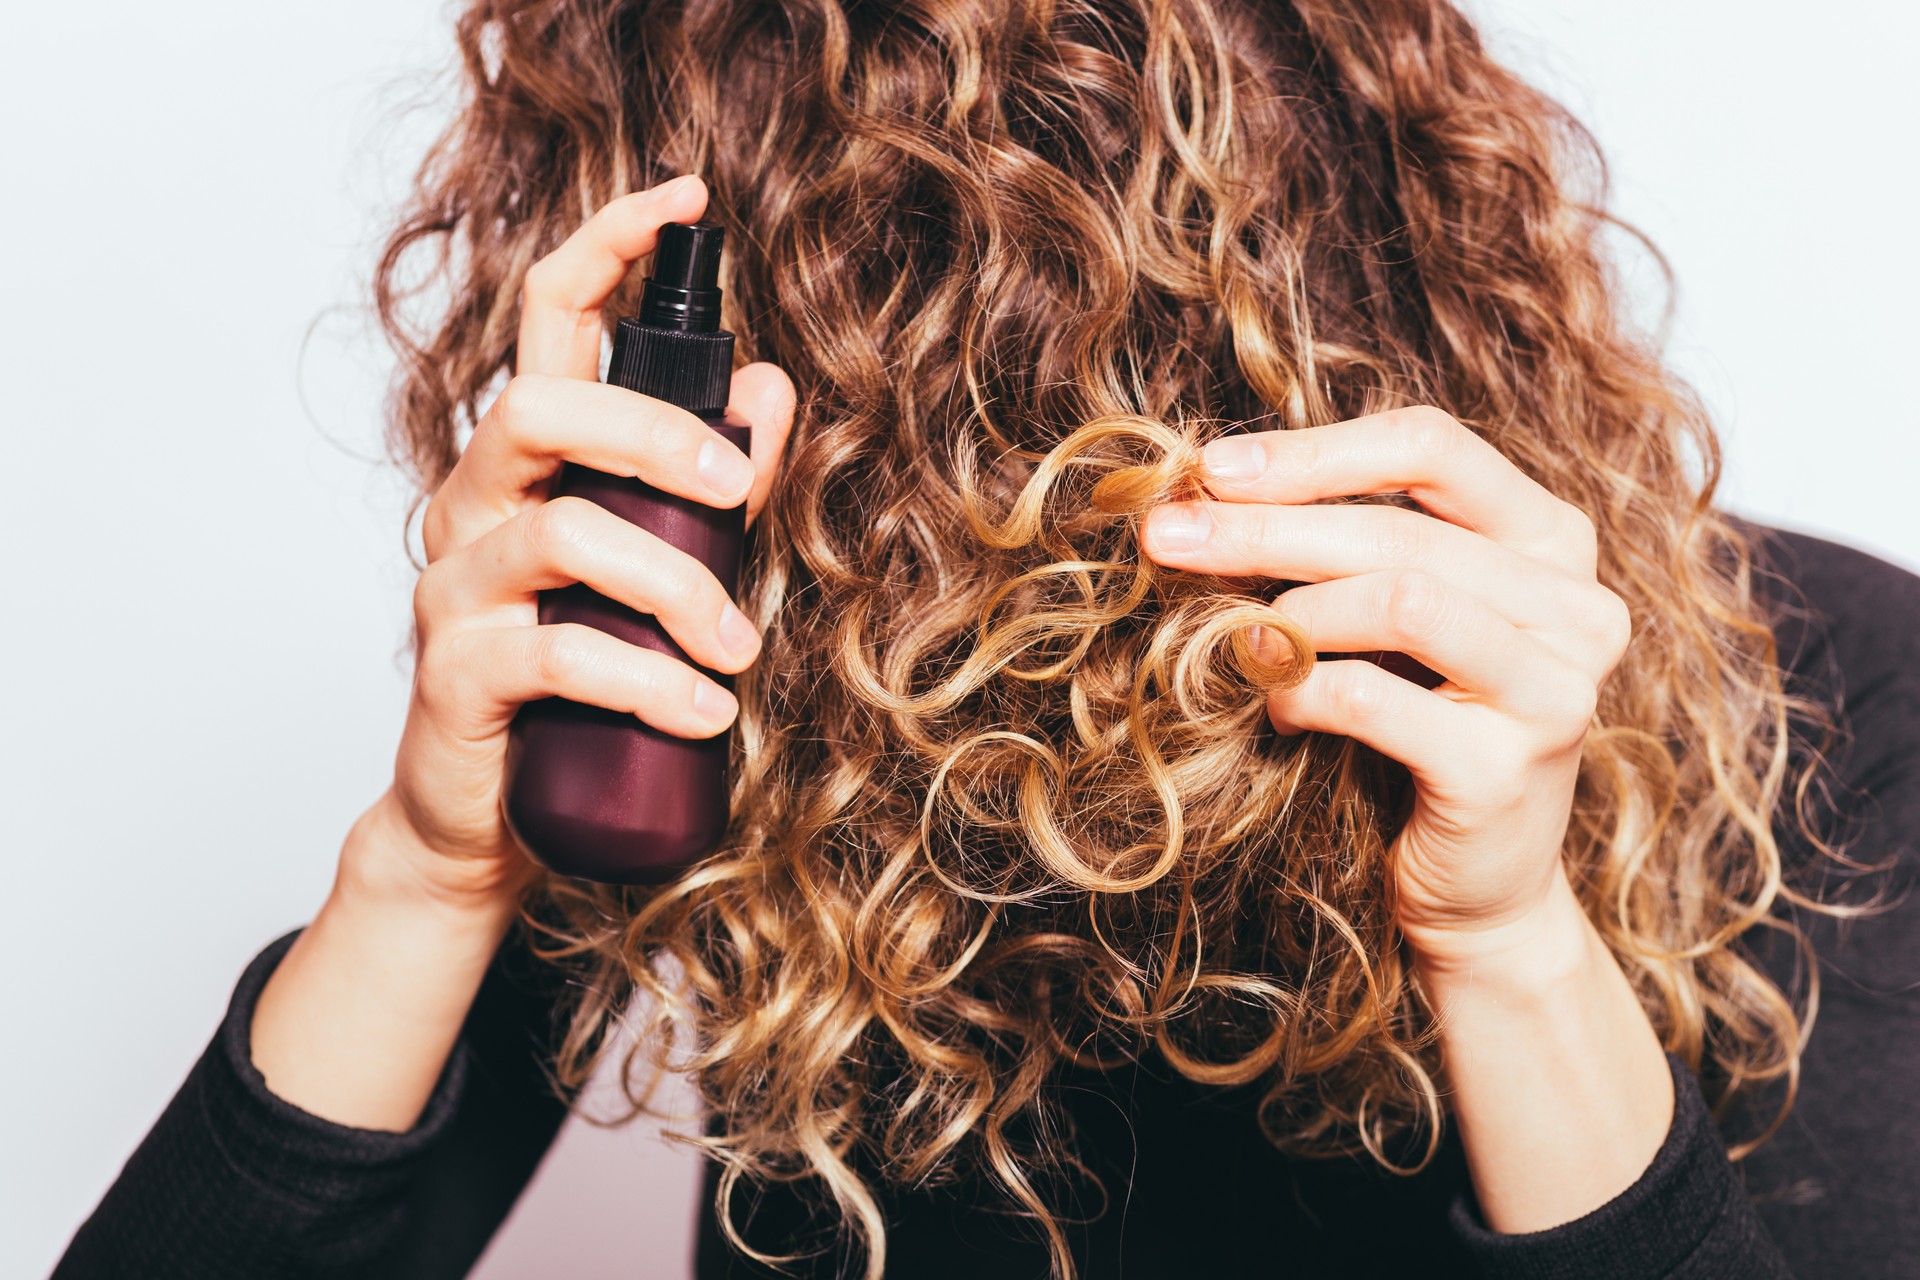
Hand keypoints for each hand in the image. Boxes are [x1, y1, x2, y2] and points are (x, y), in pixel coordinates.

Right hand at [365, 174, 796, 913]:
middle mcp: (475, 504)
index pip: (547, 320)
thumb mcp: (661, 569)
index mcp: (527, 462)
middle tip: (738, 491)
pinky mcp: (456, 674)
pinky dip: (648, 679)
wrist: (486, 817)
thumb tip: (765, 391)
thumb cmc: (581, 684)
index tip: (684, 197)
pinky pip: (556, 654)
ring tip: (738, 650)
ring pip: (561, 532)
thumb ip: (707, 483)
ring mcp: (455, 586)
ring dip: (676, 583)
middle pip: (540, 408)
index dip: (606, 247)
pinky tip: (704, 711)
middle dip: (656, 433)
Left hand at [1140, 406, 1631, 972]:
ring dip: (1292, 614)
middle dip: (1263, 528)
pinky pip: (1374, 700)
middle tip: (1165, 536)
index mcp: (1551, 540)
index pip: (1433, 446)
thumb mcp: (1394, 619)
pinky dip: (1302, 694)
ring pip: (1402, 599)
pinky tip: (1277, 711)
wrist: (1478, 888)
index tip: (1211, 468)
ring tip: (1238, 641)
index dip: (1313, 451)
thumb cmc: (1421, 727)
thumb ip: (1341, 545)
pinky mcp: (1506, 770)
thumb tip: (1208, 488)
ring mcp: (1555, 689)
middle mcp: (1577, 606)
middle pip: (1400, 528)